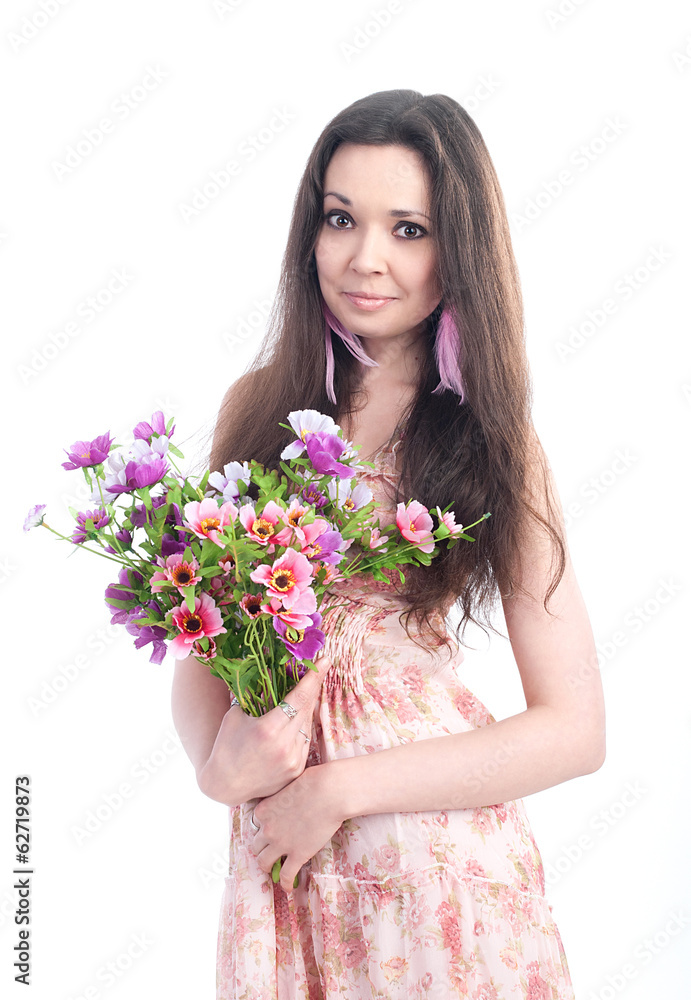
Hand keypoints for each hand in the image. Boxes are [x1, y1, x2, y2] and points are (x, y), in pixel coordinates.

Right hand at [198, 655, 331, 806]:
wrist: (224, 785)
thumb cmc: (226, 746)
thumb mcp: (235, 715)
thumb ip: (252, 694)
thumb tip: (266, 670)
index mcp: (268, 729)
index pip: (299, 696)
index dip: (314, 677)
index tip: (325, 660)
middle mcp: (285, 746)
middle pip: (307, 708)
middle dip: (313, 688)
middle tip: (318, 670)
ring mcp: (293, 761)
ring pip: (307, 725)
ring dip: (305, 709)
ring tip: (299, 698)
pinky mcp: (296, 771)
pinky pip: (305, 742)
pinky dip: (301, 729)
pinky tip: (294, 722)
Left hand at [249, 762, 344, 891]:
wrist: (329, 791)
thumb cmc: (313, 782)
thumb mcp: (287, 786)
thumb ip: (280, 798)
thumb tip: (285, 802)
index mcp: (263, 810)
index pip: (255, 825)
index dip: (262, 829)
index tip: (268, 832)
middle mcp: (267, 829)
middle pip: (255, 845)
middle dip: (261, 849)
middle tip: (268, 852)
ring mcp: (281, 843)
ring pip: (264, 862)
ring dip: (267, 867)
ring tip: (272, 870)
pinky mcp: (298, 854)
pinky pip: (286, 875)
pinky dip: (285, 883)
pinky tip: (288, 888)